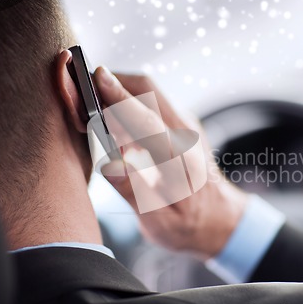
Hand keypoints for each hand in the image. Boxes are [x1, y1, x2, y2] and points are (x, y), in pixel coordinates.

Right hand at [95, 67, 248, 258]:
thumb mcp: (158, 222)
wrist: (219, 219)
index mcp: (181, 161)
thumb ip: (134, 193)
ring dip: (120, 90)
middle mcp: (186, 135)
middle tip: (83, 92)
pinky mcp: (181, 125)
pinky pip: (151, 103)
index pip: (147, 121)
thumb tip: (110, 166)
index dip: (120, 98)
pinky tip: (114, 122)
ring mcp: (186, 126)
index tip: (96, 78)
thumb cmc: (188, 225)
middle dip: (114, 82)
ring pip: (149, 92)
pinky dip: (128, 102)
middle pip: (148, 90)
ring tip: (93, 109)